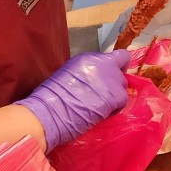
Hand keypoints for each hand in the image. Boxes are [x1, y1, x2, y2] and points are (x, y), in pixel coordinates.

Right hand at [16, 50, 130, 149]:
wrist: (48, 112)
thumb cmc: (49, 97)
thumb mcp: (69, 73)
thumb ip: (87, 73)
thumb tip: (94, 79)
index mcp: (90, 58)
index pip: (117, 57)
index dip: (116, 67)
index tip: (109, 76)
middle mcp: (104, 64)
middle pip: (119, 73)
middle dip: (112, 83)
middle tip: (101, 95)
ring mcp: (112, 79)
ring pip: (122, 87)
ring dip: (114, 96)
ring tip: (99, 106)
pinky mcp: (117, 96)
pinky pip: (122, 101)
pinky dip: (115, 108)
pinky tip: (102, 114)